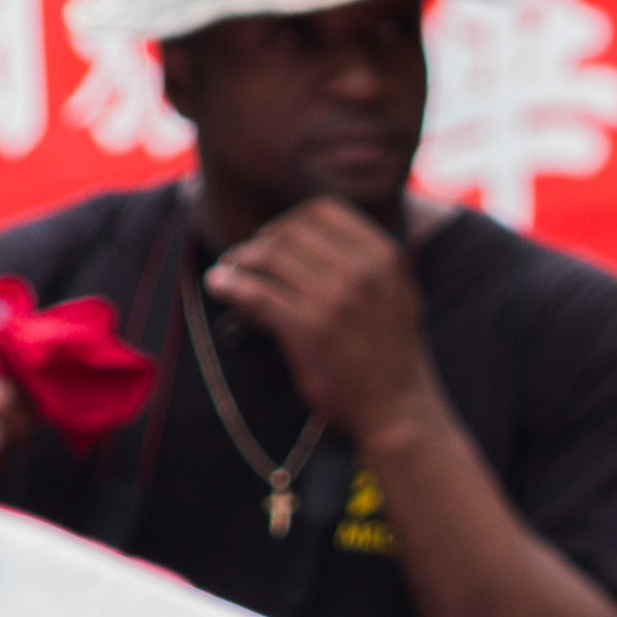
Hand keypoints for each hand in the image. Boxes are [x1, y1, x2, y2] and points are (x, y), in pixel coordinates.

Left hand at [208, 201, 441, 444]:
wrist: (397, 407)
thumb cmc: (392, 352)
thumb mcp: (398, 293)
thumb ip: (369, 260)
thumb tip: (315, 233)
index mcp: (384, 256)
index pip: (323, 209)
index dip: (289, 220)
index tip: (274, 238)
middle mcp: (361, 271)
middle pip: (290, 232)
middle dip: (260, 241)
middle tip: (244, 258)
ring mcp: (334, 300)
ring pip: (269, 258)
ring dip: (239, 261)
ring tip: (229, 270)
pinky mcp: (307, 331)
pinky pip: (256, 294)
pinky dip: (230, 284)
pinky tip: (218, 284)